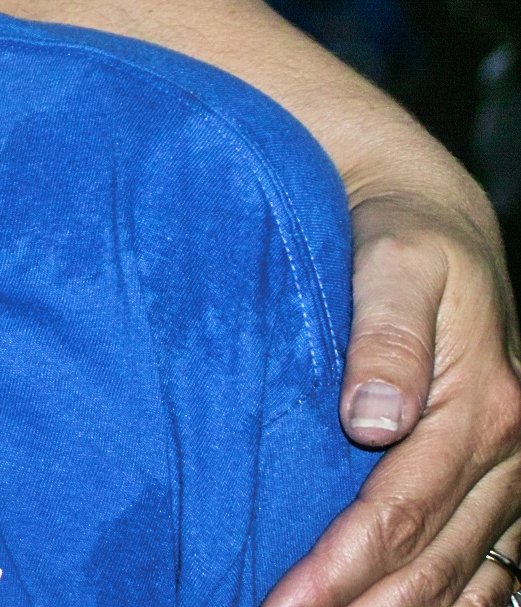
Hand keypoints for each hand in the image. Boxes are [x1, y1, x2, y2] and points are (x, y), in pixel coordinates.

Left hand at [266, 190, 520, 606]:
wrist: (433, 214)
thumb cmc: (400, 233)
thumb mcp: (392, 261)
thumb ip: (386, 336)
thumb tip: (375, 420)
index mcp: (484, 408)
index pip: (402, 512)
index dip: (343, 567)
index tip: (284, 601)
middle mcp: (509, 452)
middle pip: (433, 560)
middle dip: (361, 606)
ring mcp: (511, 471)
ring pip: (463, 574)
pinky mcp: (500, 476)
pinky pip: (486, 562)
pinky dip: (447, 600)